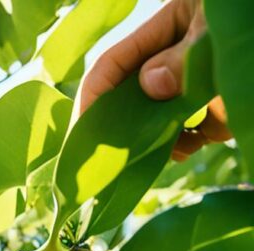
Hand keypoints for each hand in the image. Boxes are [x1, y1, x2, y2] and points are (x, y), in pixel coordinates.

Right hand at [78, 0, 230, 160]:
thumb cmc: (252, 19)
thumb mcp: (219, 31)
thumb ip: (184, 56)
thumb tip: (149, 85)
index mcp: (172, 24)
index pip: (116, 63)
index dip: (95, 95)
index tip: (86, 131)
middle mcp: (180, 54)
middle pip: (133, 93)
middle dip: (121, 124)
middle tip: (109, 158)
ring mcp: (201, 82)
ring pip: (159, 116)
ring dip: (153, 139)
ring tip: (160, 153)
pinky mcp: (223, 107)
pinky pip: (193, 130)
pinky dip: (184, 144)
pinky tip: (184, 150)